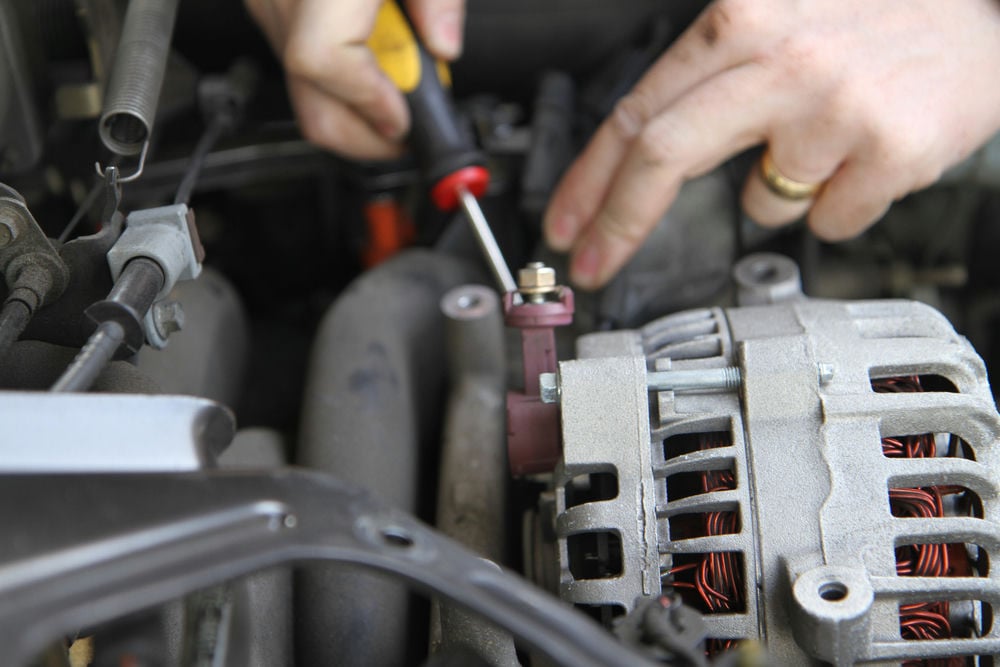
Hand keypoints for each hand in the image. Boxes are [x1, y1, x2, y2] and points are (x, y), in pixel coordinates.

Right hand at [245, 0, 465, 158]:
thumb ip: (438, 1)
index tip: (405, 120)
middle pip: (311, 104)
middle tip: (408, 136)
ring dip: (356, 114)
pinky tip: (372, 73)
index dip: (369, 105)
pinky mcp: (270, 7)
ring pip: (304, 93)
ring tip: (397, 101)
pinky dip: (340, 83)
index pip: (323, 63)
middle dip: (368, 139)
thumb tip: (444, 48)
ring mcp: (268, 5)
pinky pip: (300, 64)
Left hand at [544, 0, 999, 289]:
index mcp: (743, 19)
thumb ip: (713, 79)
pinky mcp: (889, 151)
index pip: (638, 111)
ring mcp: (836, 108)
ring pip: (758, 201)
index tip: (565, 225)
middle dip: (618, 222)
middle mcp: (784, 59)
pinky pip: (826, 221)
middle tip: (595, 264)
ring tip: (825, 136)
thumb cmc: (876, 18)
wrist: (985, 14)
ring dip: (776, 189)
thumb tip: (645, 157)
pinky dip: (836, 203)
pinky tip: (866, 152)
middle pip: (664, 154)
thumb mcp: (781, 20)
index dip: (589, 179)